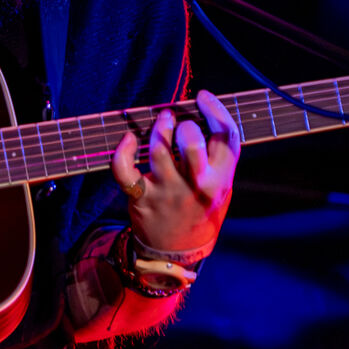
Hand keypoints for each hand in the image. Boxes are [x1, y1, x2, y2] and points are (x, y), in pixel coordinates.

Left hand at [109, 89, 238, 256]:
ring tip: (162, 120)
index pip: (226, 136)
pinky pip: (126, 171)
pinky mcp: (143, 198)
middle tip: (179, 120)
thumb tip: (202, 115)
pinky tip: (128, 139)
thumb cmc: (201, 209)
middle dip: (185, 123)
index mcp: (221, 180)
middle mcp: (196, 185)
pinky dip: (123, 151)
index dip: (215, 110)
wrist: (178, 251)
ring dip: (158, 127)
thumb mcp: (222, 188)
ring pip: (159, 149)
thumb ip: (217, 157)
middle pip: (192, 142)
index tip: (203, 96)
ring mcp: (168, 191)